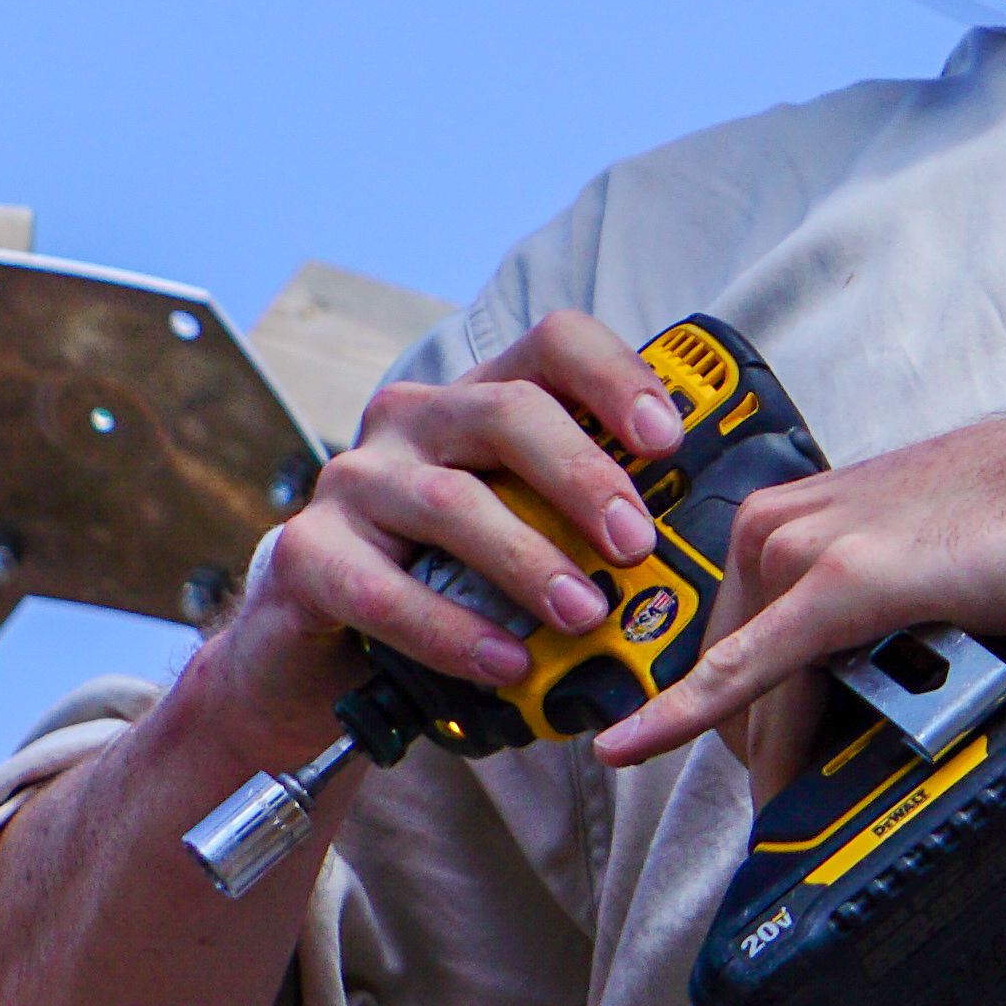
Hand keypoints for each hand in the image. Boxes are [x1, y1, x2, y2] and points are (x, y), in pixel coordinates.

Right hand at [188, 308, 689, 756]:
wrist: (319, 653)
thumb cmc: (444, 583)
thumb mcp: (519, 534)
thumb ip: (584, 523)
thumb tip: (699, 551)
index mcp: (476, 402)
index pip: (551, 344)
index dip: (614, 377)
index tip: (667, 439)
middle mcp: (412, 423)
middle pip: (505, 412)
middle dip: (582, 476)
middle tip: (635, 544)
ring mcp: (353, 484)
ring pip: (449, 502)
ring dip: (527, 561)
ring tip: (584, 615)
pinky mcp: (307, 556)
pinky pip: (384, 590)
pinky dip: (451, 630)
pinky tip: (504, 662)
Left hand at [591, 389, 1005, 787]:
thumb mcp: (919, 567)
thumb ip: (869, 616)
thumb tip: (861, 693)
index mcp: (792, 514)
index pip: (731, 643)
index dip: (743, 719)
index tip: (767, 771)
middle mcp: (779, 525)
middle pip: (732, 680)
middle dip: (761, 754)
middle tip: (805, 813)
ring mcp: (803, 551)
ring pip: (753, 695)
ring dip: (774, 765)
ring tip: (820, 814)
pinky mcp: (838, 588)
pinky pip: (743, 672)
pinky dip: (681, 715)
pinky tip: (631, 748)